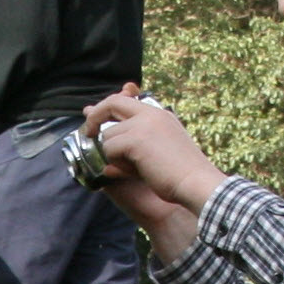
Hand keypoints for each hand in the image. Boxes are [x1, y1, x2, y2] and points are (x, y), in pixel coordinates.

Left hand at [82, 84, 227, 216]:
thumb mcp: (162, 149)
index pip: (127, 99)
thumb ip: (137, 141)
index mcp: (161, 115)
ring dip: (113, 154)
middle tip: (88, 131)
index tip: (93, 113)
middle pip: (112, 103)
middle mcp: (151, 114)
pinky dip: (116, 164)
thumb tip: (106, 140)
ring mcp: (143, 124)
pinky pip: (109, 148)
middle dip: (95, 116)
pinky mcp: (135, 139)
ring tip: (133, 168)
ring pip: (108, 135)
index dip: (108, 106)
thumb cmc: (182, 174)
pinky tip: (133, 172)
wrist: (196, 183)